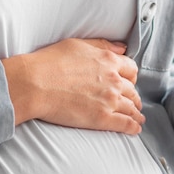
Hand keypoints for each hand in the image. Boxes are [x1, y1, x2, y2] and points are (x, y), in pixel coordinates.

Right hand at [2, 38, 144, 133]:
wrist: (35, 84)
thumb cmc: (50, 63)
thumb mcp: (77, 45)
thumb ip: (102, 46)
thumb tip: (121, 48)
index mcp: (108, 60)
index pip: (131, 69)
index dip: (131, 76)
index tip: (129, 82)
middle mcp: (113, 80)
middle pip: (133, 90)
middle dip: (133, 96)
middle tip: (132, 101)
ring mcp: (109, 100)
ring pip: (131, 107)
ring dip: (136, 112)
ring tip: (137, 118)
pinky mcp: (102, 118)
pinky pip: (125, 124)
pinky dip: (133, 127)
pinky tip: (135, 129)